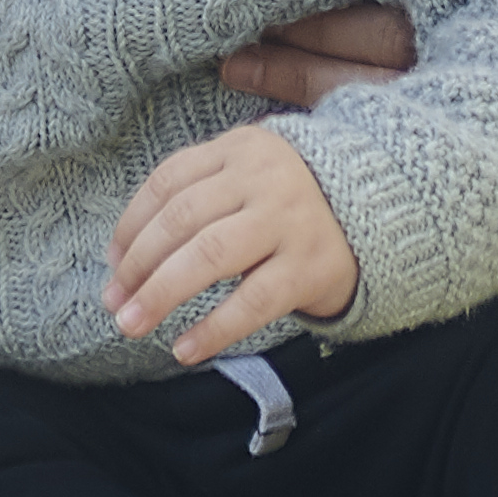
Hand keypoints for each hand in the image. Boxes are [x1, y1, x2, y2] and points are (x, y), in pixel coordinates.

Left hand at [110, 123, 357, 363]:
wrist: (384, 213)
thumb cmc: (293, 202)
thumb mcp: (251, 172)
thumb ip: (197, 193)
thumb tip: (122, 253)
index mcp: (242, 147)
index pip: (168, 181)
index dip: (131, 225)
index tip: (113, 263)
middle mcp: (265, 177)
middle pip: (181, 219)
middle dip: (138, 265)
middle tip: (113, 302)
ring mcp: (290, 221)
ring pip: (209, 256)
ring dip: (161, 294)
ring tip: (131, 324)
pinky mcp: (311, 266)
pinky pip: (252, 301)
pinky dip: (213, 328)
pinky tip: (185, 349)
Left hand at [201, 0, 497, 107]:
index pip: (402, 33)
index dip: (332, 32)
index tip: (269, 18)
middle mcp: (483, 73)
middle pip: (374, 80)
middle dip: (301, 67)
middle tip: (229, 50)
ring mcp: (471, 106)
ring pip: (371, 111)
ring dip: (301, 95)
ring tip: (232, 68)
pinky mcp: (458, 119)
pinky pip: (380, 133)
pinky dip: (326, 128)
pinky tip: (271, 112)